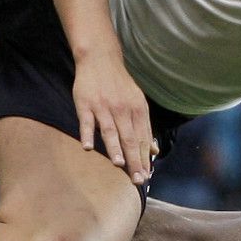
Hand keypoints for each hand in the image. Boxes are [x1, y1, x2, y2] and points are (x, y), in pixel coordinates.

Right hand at [71, 52, 157, 186]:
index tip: (146, 176)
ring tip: (119, 164)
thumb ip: (145, 128)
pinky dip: (87, 134)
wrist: (101, 60)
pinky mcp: (85, 104)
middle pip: (129, 138)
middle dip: (134, 160)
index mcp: (137, 110)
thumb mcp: (138, 103)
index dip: (144, 159)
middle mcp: (122, 110)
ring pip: (110, 131)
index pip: (142, 138)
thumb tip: (154, 151)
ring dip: (115, 148)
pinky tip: (88, 147)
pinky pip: (86, 122)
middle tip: (137, 180)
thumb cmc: (120, 86)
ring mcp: (103, 107)